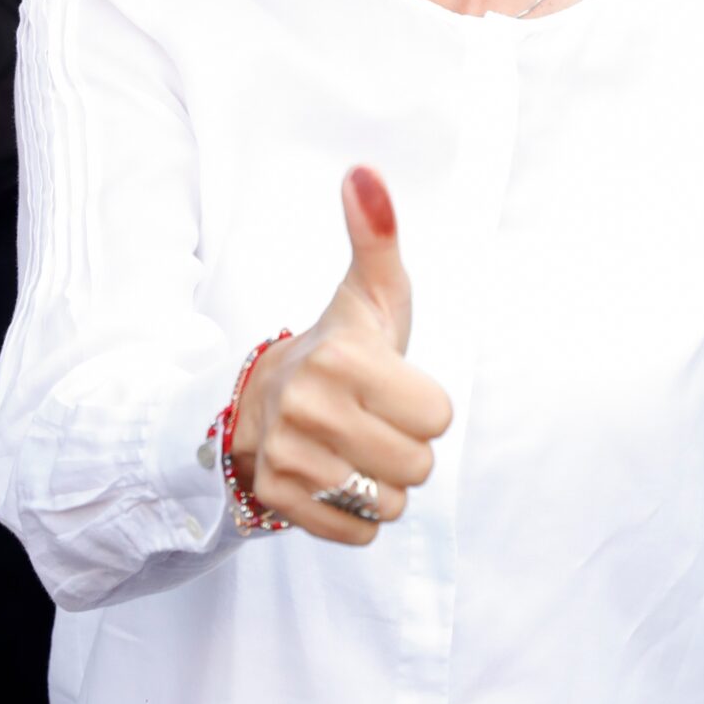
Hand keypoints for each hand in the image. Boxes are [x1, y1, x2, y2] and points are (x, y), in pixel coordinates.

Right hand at [231, 168, 451, 545]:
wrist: (264, 399)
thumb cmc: (341, 345)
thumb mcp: (369, 292)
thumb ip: (377, 233)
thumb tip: (365, 171)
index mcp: (343, 358)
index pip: (439, 417)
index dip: (426, 406)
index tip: (393, 387)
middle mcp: (309, 408)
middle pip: (418, 465)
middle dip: (407, 447)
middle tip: (373, 420)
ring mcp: (289, 457)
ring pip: (389, 502)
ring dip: (383, 484)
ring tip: (354, 448)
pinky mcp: (277, 499)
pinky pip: (357, 532)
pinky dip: (356, 515)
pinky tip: (336, 478)